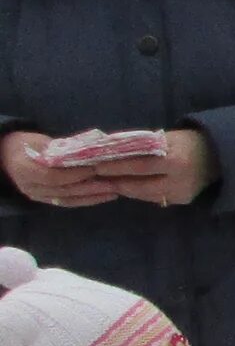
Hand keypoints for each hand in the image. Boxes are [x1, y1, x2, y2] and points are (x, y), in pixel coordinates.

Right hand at [2, 129, 120, 206]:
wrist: (9, 157)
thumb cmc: (28, 145)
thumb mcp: (40, 142)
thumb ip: (61, 148)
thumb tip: (90, 150)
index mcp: (24, 168)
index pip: (52, 176)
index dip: (75, 173)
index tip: (95, 168)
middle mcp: (29, 186)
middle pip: (63, 190)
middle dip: (90, 187)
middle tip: (113, 183)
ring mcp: (37, 196)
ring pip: (68, 199)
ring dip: (92, 196)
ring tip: (113, 191)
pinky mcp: (45, 201)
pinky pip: (68, 203)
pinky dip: (87, 200)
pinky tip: (104, 196)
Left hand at [92, 130, 216, 206]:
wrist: (220, 157)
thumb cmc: (188, 142)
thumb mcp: (167, 138)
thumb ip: (143, 146)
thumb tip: (111, 149)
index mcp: (176, 161)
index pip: (139, 166)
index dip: (117, 167)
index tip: (96, 166)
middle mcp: (179, 181)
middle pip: (139, 186)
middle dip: (116, 182)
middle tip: (96, 178)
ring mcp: (181, 194)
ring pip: (144, 195)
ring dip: (125, 188)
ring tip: (107, 182)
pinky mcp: (181, 201)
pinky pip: (154, 197)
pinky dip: (139, 192)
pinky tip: (128, 186)